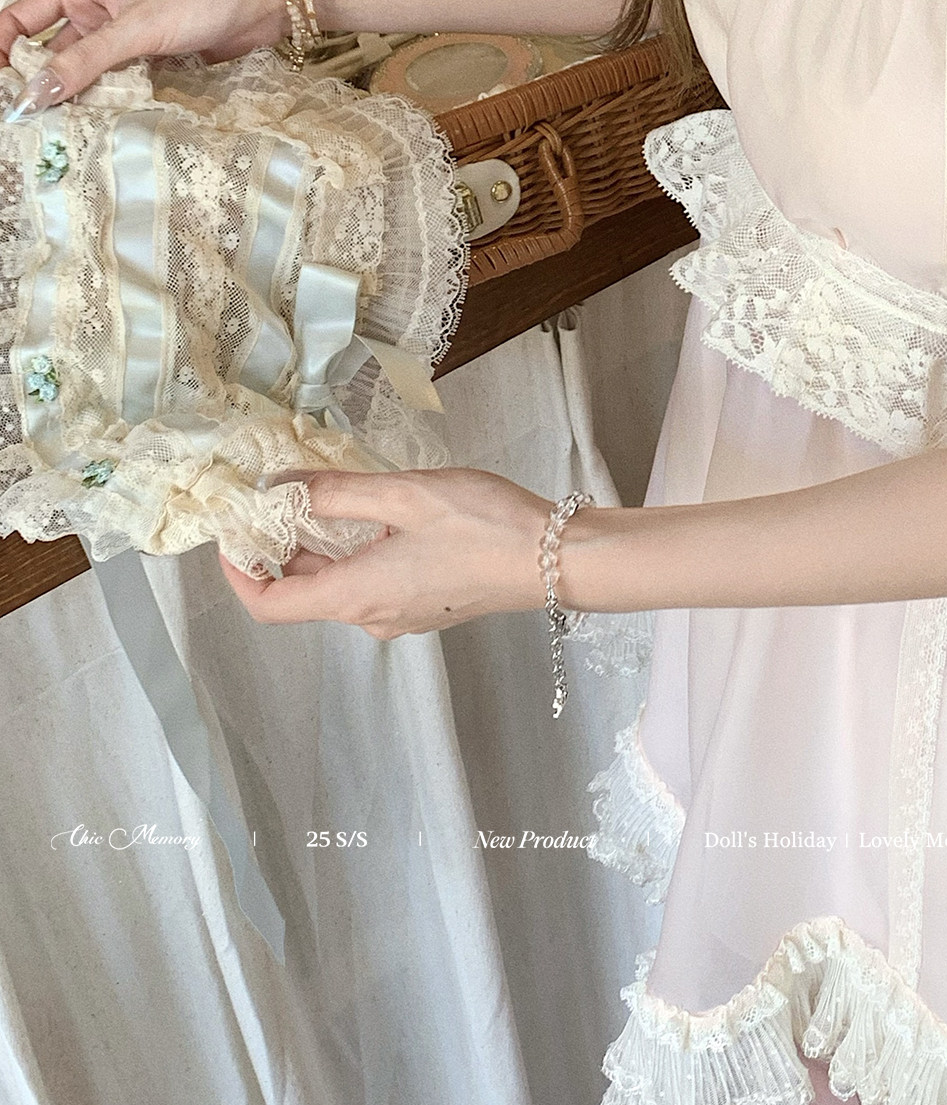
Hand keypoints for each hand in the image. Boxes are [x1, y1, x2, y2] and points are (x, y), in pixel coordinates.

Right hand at [0, 0, 288, 110]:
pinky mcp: (146, 57)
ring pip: (81, 70)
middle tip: (25, 118)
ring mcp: (121, 35)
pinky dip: (102, 99)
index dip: (1, 47)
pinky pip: (112, 81)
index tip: (0, 86)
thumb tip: (35, 93)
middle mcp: (95, 10)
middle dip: (36, 80)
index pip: (21, 16)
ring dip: (70, 95)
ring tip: (54, 129)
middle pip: (48, 49)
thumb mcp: (136, 29)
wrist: (261, 5)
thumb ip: (86, 61)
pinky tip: (92, 123)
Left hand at [218, 468, 556, 638]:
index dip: (238, 573)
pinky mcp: (426, 604)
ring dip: (317, 548)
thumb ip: (336, 492)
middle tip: (270, 497)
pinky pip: (370, 584)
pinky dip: (352, 553)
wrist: (556, 559)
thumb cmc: (484, 525)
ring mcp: (401, 614)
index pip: (270, 605)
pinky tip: (368, 515)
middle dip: (276, 549)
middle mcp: (372, 616)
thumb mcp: (403, 495)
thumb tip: (279, 487)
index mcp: (357, 595)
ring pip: (337, 586)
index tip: (232, 532)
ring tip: (316, 496)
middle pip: (302, 594)